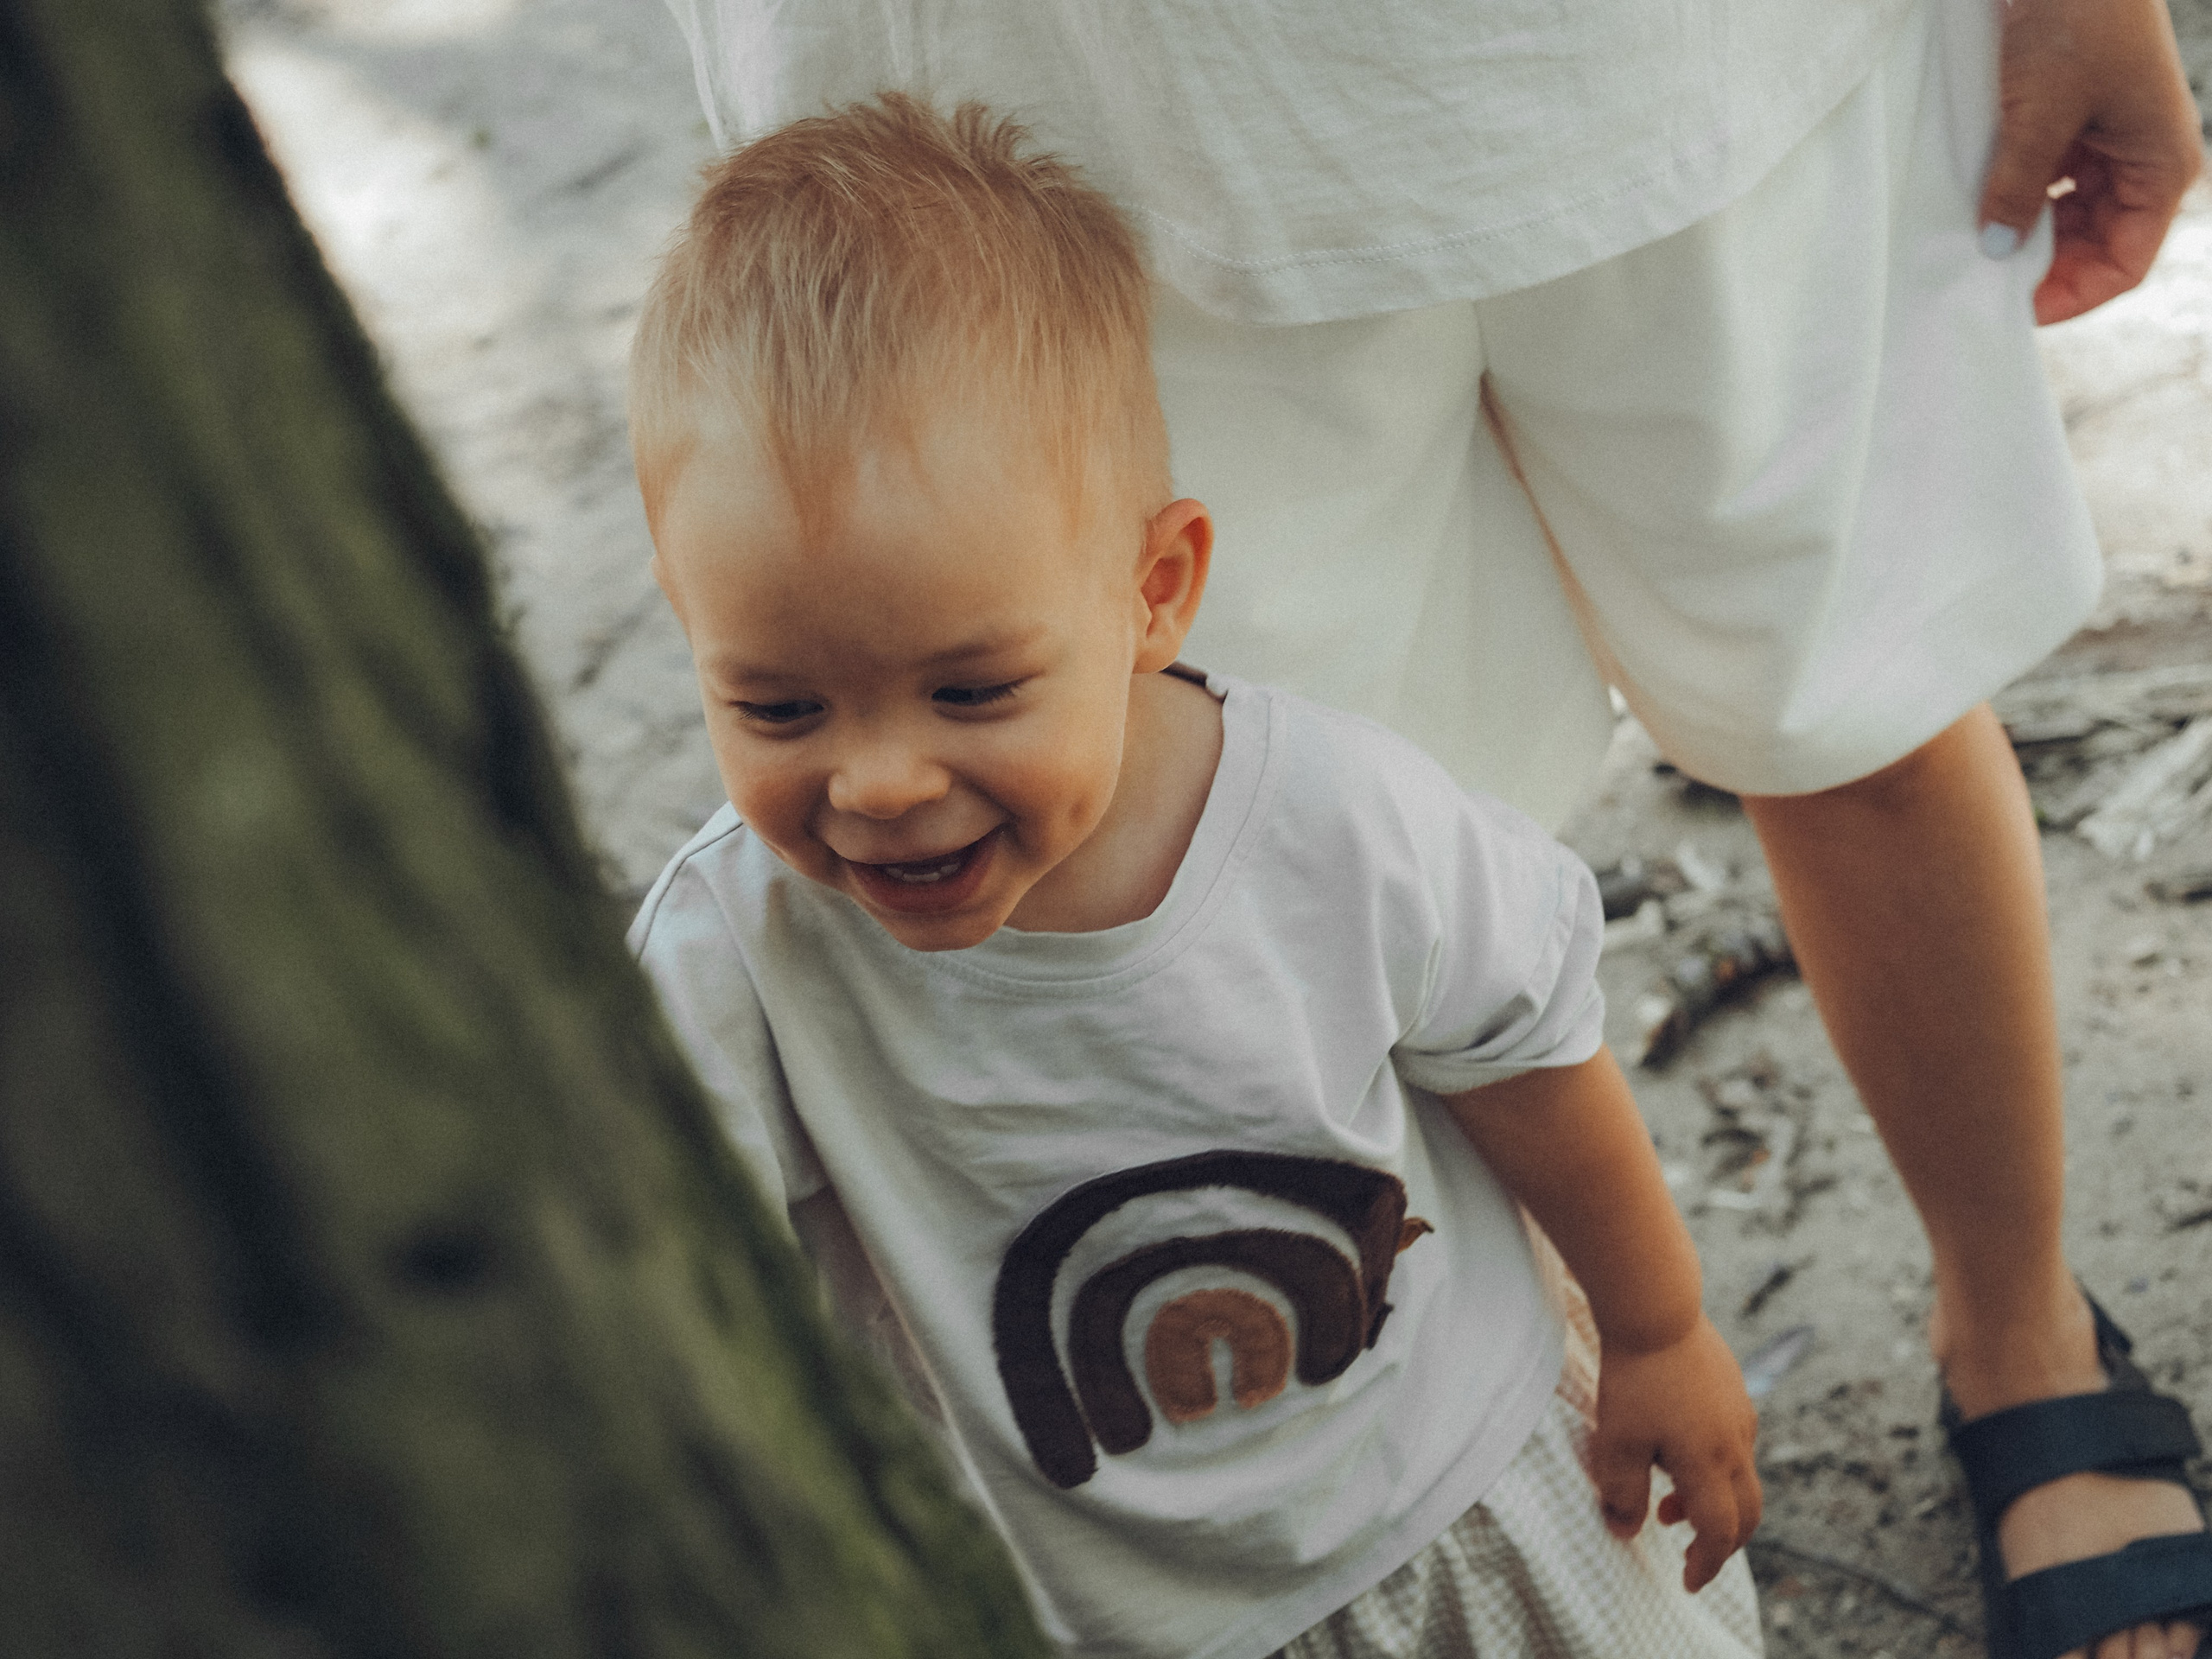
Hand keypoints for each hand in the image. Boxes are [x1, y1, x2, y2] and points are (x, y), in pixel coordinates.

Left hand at [1586, 1316, 1761, 1591]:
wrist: (1657, 1308)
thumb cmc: (1634, 1377)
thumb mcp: (1616, 1441)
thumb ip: (1621, 1492)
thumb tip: (1625, 1531)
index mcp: (1711, 1465)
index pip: (1721, 1533)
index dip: (1707, 1564)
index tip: (1687, 1581)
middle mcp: (1737, 1444)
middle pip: (1747, 1513)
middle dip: (1723, 1542)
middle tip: (1691, 1552)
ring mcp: (1741, 1415)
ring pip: (1741, 1478)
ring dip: (1713, 1501)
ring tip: (1667, 1500)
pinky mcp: (1734, 1391)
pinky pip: (1735, 1445)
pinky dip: (1714, 1468)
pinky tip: (1674, 1448)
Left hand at [1978, 0, 2201, 324]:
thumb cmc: (2075, 16)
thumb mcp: (2039, 113)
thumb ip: (2018, 188)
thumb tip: (1999, 252)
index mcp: (2160, 166)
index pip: (2123, 263)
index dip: (2071, 295)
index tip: (2011, 311)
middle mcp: (2139, 159)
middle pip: (2092, 246)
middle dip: (2041, 268)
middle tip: (1977, 287)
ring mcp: (2104, 141)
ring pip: (2065, 217)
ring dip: (2022, 234)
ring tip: (1969, 251)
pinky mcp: (2070, 120)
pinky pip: (2044, 180)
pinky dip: (2012, 198)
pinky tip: (1972, 208)